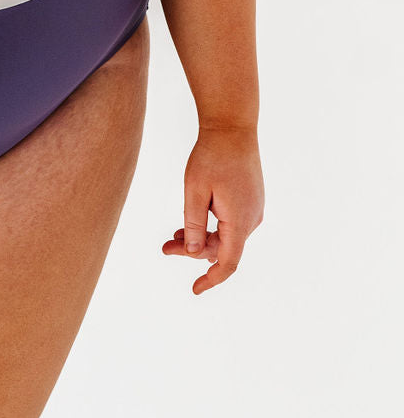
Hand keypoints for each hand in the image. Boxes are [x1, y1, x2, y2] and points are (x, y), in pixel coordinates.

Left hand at [162, 124, 263, 294]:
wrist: (233, 127)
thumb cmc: (212, 156)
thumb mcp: (195, 191)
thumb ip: (194, 225)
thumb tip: (194, 253)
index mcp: (239, 221)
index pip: (228, 263)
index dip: (212, 279)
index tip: (195, 290)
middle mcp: (252, 219)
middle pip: (222, 248)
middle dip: (193, 251)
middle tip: (164, 248)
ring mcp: (253, 209)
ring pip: (226, 235)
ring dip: (201, 238)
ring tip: (172, 235)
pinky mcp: (250, 200)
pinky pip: (230, 222)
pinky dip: (211, 226)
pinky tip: (192, 223)